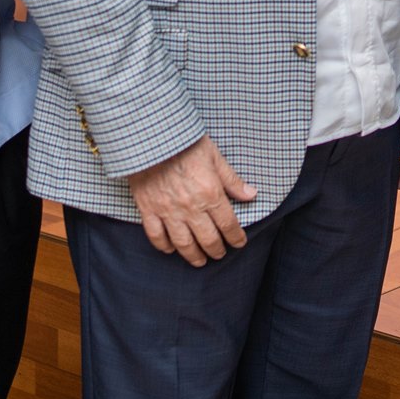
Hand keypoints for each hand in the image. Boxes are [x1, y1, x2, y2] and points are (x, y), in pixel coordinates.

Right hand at [127, 136, 258, 267]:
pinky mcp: (149, 210)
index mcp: (210, 193)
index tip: (239, 243)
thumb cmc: (185, 143)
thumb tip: (251, 194)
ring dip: (193, 256)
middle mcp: (191, 207)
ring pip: (183, 244)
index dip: (236, 237)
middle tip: (220, 254)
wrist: (152, 137)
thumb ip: (232, 180)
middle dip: (217, 250)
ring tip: (200, 261)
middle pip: (208, 239)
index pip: (228, 224)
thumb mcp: (215, 156)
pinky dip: (164, 246)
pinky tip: (171, 250)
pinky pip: (156, 236)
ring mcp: (168, 211)